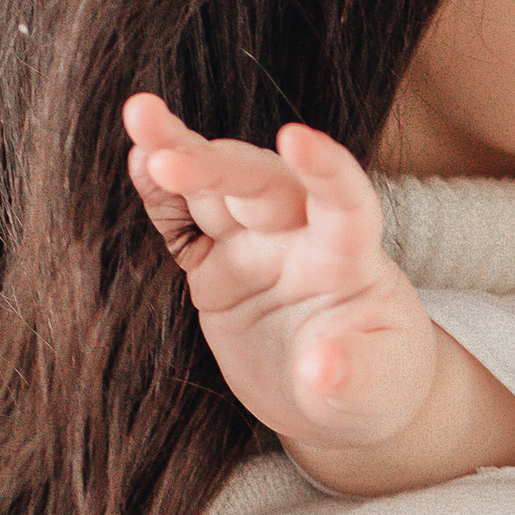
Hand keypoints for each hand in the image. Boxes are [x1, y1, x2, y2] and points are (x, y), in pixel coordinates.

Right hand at [124, 94, 440, 477]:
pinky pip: (183, 224)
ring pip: (216, 188)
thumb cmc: (375, 388)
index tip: (297, 137)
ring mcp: (254, 247)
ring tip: (139, 115)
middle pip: (261, 185)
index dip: (325, 168)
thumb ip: (354, 377)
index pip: (344, 203)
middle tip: (166, 156)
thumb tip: (323, 369)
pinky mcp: (215, 267)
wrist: (341, 399)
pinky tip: (139, 160)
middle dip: (216, 166)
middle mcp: (300, 238)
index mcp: (349, 260)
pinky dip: (160, 195)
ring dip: (179, 150)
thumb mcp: (374, 396)